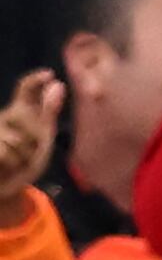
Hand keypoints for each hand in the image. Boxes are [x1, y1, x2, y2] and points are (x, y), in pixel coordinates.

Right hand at [0, 70, 65, 226]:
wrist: (10, 185)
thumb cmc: (27, 158)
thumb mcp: (44, 135)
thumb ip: (49, 111)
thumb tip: (58, 84)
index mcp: (21, 110)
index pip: (25, 88)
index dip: (36, 79)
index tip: (49, 74)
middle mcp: (5, 117)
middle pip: (26, 118)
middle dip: (34, 138)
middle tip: (30, 149)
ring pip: (16, 139)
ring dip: (23, 155)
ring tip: (17, 159)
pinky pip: (4, 153)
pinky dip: (11, 163)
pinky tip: (5, 165)